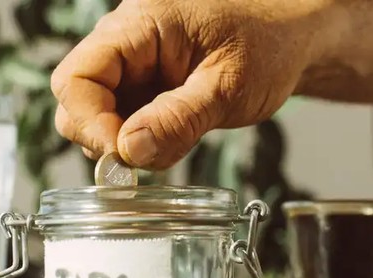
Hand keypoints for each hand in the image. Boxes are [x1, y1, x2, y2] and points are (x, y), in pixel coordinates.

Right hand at [51, 0, 336, 168]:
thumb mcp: (229, 88)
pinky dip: (140, 136)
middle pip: (78, 94)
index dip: (90, 122)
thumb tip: (129, 152)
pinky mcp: (148, 81)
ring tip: (170, 141)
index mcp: (141, 24)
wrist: (295, 38)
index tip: (123, 156)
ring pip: (99, 109)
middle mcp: (128, 37)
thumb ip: (178, 120)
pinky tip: (171, 138)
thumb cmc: (271, 45)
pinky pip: (124, 113)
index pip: (78, 76)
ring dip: (123, 138)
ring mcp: (136, 61)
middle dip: (102, 134)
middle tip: (143, 159)